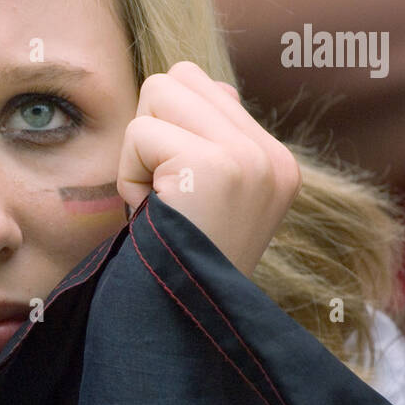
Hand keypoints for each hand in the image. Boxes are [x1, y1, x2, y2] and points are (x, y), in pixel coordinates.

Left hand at [117, 61, 300, 275]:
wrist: (181, 326)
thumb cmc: (175, 263)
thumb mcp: (206, 199)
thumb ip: (209, 139)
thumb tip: (202, 84)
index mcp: (275, 161)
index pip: (205, 86)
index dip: (166, 129)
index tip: (173, 188)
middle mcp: (272, 157)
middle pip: (177, 77)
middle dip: (149, 131)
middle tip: (160, 194)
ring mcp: (251, 159)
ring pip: (158, 92)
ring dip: (137, 152)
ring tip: (158, 203)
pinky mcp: (217, 166)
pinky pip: (140, 134)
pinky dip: (129, 175)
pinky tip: (152, 214)